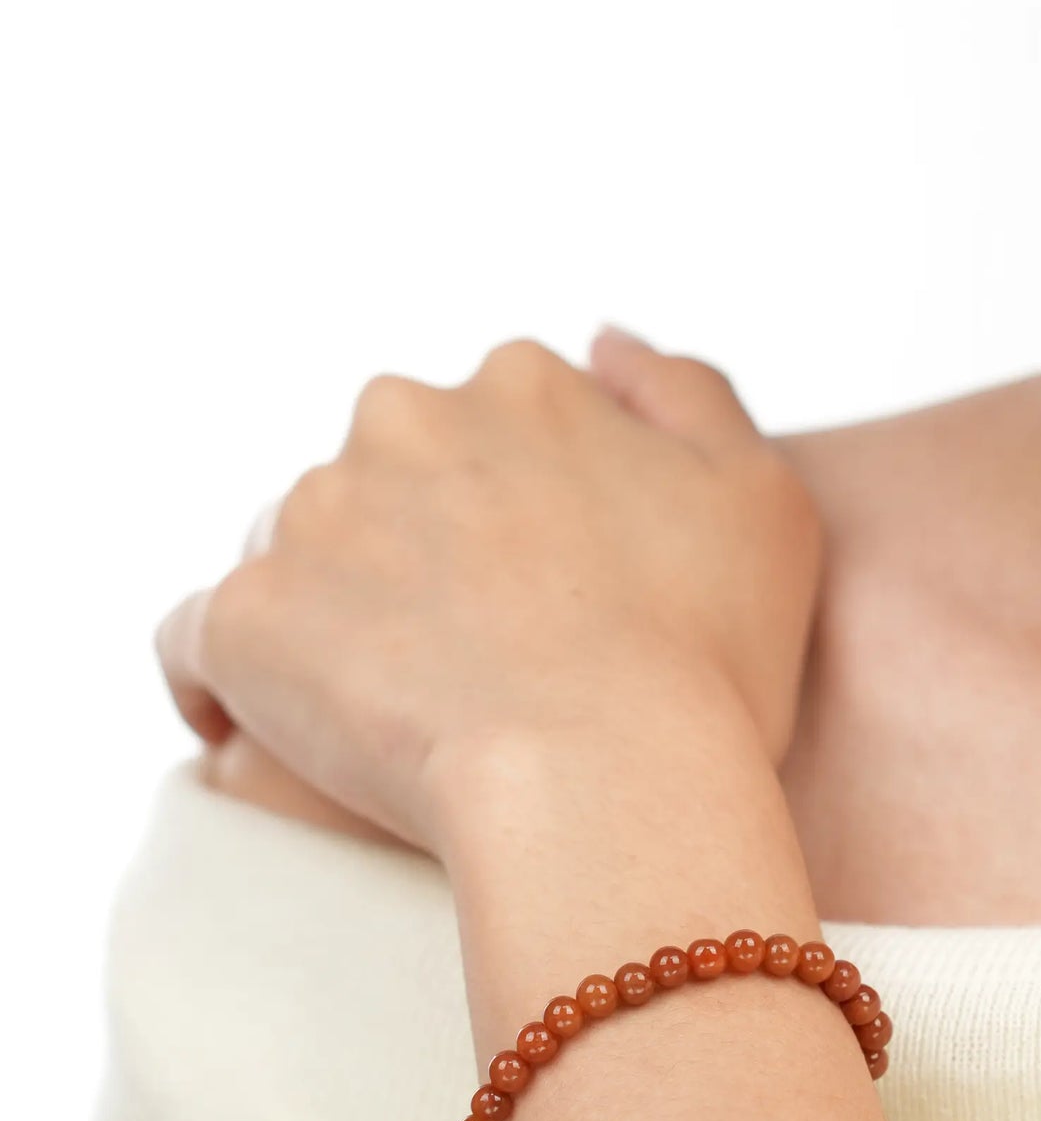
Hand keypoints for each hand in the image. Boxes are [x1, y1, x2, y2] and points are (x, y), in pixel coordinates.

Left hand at [156, 330, 823, 853]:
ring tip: (386, 721)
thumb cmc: (706, 661)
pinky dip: (228, 683)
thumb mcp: (758, 496)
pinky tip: (261, 737)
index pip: (484, 433)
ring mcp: (312, 513)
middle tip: (465, 670)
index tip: (531, 604)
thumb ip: (684, 392)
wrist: (607, 780)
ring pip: (295, 554)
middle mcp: (402, 418)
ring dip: (329, 617)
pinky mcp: (247, 614)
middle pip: (380, 480)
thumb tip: (600, 339)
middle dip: (406, 555)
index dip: (505, 522)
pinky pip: (201, 643)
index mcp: (519, 389)